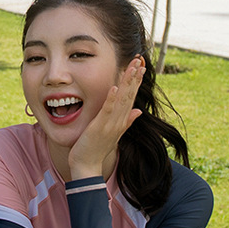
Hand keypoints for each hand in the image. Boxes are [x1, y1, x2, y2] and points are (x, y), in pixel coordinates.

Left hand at [68, 57, 144, 180]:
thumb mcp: (114, 133)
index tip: (140, 67)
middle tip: (139, 61)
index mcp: (121, 121)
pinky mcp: (100, 127)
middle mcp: (119, 121)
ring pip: (121, 100)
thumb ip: (127, 121)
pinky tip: (114, 87)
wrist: (88, 166)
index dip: (136, 82)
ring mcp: (110, 124)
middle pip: (129, 95)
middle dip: (134, 77)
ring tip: (132, 68)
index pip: (131, 97)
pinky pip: (107, 111)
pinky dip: (111, 99)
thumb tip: (139, 110)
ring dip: (127, 83)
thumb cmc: (96, 149)